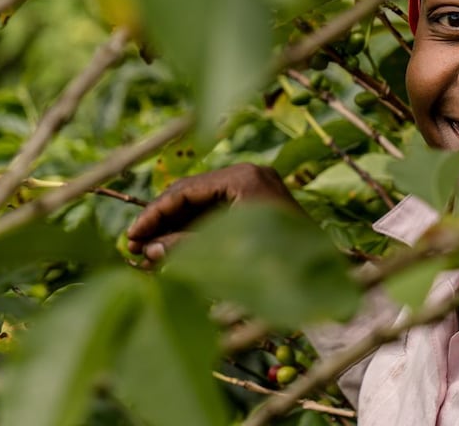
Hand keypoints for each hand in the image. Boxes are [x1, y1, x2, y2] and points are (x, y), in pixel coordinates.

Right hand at [125, 163, 295, 262]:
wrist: (327, 280)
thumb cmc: (282, 264)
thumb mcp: (227, 253)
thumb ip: (186, 249)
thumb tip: (149, 251)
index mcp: (244, 177)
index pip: (186, 191)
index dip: (154, 215)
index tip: (130, 238)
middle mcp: (249, 177)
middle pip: (191, 196)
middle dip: (162, 224)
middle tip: (133, 250)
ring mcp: (254, 192)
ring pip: (202, 209)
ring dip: (174, 233)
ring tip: (147, 258)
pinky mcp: (257, 210)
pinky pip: (217, 219)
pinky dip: (194, 237)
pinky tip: (171, 256)